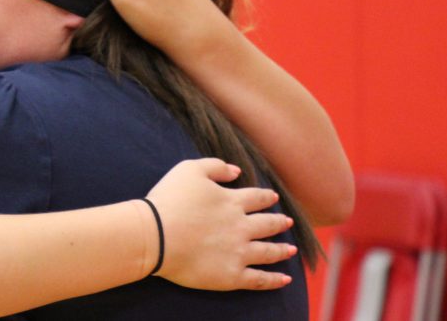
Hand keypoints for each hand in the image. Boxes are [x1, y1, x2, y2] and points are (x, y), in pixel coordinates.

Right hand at [145, 158, 294, 289]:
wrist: (155, 235)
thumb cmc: (168, 200)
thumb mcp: (189, 169)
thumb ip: (215, 166)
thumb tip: (237, 171)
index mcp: (232, 201)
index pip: (257, 197)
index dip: (267, 197)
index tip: (273, 197)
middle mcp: (241, 227)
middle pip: (267, 224)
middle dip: (279, 222)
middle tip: (287, 222)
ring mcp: (238, 252)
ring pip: (269, 251)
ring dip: (282, 250)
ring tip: (291, 249)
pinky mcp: (231, 276)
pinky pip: (259, 279)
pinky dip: (274, 280)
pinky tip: (284, 280)